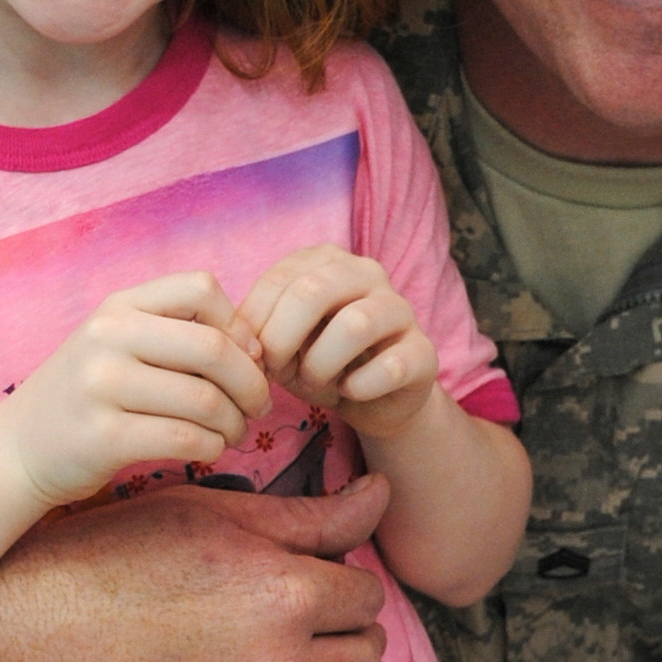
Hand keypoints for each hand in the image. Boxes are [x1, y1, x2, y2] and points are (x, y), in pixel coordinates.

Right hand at [0, 273, 267, 503]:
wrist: (19, 448)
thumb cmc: (88, 395)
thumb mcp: (119, 344)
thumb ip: (178, 334)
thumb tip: (256, 348)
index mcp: (119, 307)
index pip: (201, 287)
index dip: (238, 324)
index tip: (246, 358)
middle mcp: (107, 338)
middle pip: (213, 348)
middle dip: (252, 383)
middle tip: (258, 406)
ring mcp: (101, 387)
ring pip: (206, 401)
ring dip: (235, 423)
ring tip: (233, 433)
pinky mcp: (103, 437)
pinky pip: (185, 438)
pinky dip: (212, 447)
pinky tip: (209, 449)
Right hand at [0, 471, 394, 661]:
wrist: (15, 652)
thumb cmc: (107, 564)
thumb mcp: (204, 518)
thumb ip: (308, 517)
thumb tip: (385, 493)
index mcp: (282, 596)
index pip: (366, 595)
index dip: (336, 583)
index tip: (301, 582)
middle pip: (368, 658)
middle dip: (341, 636)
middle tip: (294, 625)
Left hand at [238, 249, 438, 441]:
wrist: (374, 399)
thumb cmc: (320, 362)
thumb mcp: (281, 345)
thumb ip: (258, 333)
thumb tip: (238, 342)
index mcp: (327, 262)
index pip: (280, 278)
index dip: (255, 322)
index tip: (248, 358)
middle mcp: (368, 274)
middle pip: (314, 291)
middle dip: (282, 338)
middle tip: (274, 371)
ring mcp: (401, 310)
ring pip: (355, 324)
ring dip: (321, 363)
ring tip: (314, 382)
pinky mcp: (423, 352)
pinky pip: (392, 366)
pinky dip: (360, 386)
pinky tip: (350, 392)